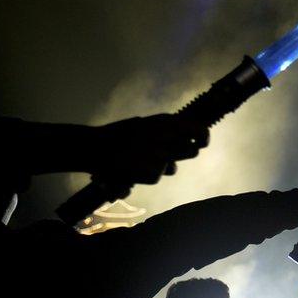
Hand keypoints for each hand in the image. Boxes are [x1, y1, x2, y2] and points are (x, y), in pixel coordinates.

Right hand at [94, 114, 209, 183]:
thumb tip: (186, 135)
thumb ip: (164, 128)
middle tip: (170, 152)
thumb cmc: (117, 134)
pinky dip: (147, 175)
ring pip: (173, 167)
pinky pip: (158, 176)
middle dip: (185, 154)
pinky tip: (133, 168)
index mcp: (166, 121)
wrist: (94, 147)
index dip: (203, 137)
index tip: (202, 142)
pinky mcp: (153, 172)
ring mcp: (162, 156)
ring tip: (140, 159)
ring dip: (161, 165)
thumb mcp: (143, 123)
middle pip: (192, 151)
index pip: (199, 130)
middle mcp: (168, 137)